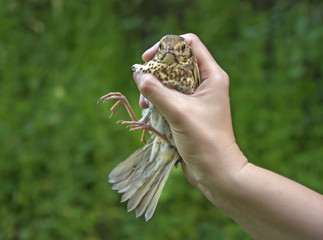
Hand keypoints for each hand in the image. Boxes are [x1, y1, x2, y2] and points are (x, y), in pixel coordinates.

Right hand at [133, 33, 246, 200]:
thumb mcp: (179, 112)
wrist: (216, 172)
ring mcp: (196, 99)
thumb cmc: (204, 140)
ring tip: (144, 103)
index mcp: (212, 76)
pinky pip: (169, 99)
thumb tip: (137, 74)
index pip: (190, 44)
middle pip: (176, 63)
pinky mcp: (188, 113)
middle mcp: (205, 84)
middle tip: (142, 83)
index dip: (167, 46)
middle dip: (156, 72)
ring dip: (154, 89)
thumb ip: (156, 91)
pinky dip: (157, 102)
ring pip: (170, 82)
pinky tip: (148, 112)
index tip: (148, 58)